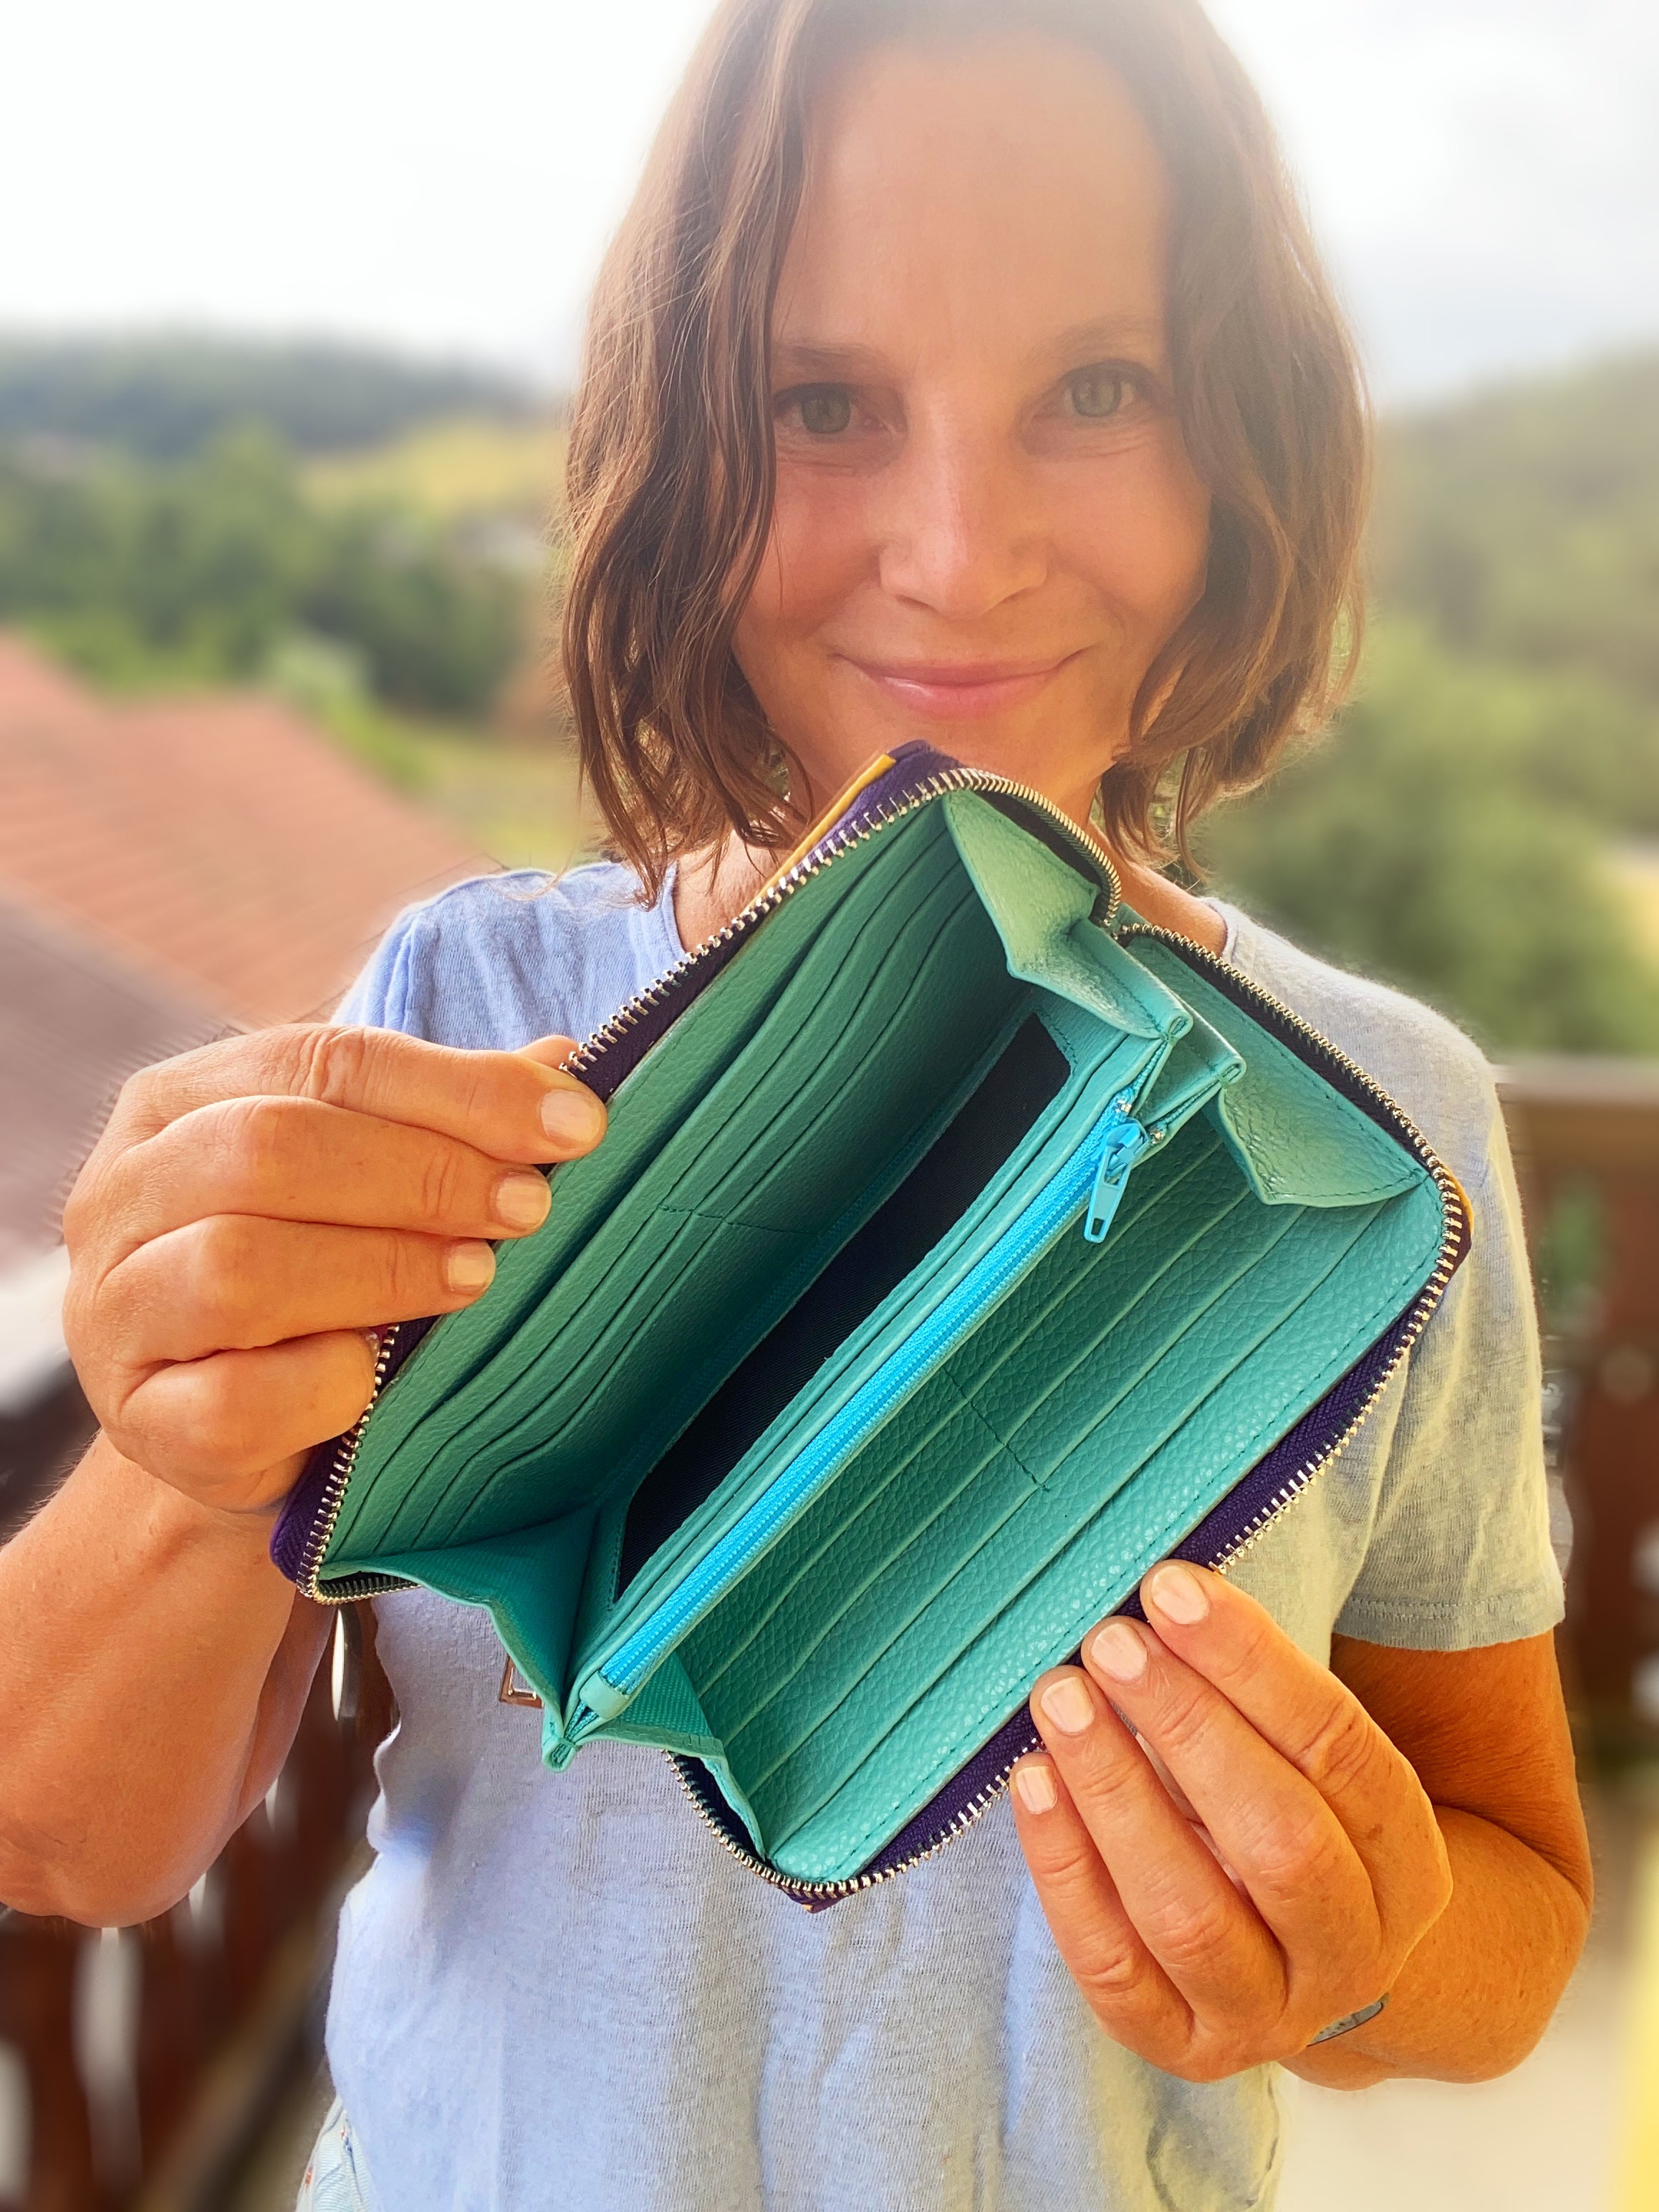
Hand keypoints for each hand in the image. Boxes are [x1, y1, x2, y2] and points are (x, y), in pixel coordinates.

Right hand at [62, 1024, 606, 1518]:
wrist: (240, 1429)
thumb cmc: (322, 1279)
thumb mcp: (375, 1182)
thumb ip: (450, 1118)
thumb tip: (564, 1067)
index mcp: (178, 1100)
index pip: (326, 1060)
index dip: (461, 1090)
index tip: (575, 1128)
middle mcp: (122, 1193)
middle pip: (269, 1149)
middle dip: (421, 1175)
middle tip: (526, 1210)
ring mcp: (116, 1310)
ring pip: (237, 1268)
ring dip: (381, 1270)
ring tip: (475, 1278)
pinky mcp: (140, 1421)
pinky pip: (232, 1400)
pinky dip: (322, 1386)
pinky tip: (378, 1382)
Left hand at [1009, 1562, 1452, 2081]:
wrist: (1315, 1970)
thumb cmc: (1289, 1819)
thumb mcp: (1307, 1761)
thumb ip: (1255, 1689)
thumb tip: (1163, 1584)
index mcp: (1407, 1861)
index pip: (1343, 1752)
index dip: (1254, 1664)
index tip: (1171, 1588)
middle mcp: (1353, 1949)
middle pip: (1280, 1840)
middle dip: (1187, 1727)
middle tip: (1109, 1641)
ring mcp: (1271, 2013)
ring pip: (1191, 1914)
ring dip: (1116, 1793)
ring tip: (1058, 1698)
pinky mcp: (1184, 2047)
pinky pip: (1115, 1969)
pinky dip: (1067, 1871)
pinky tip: (1030, 1782)